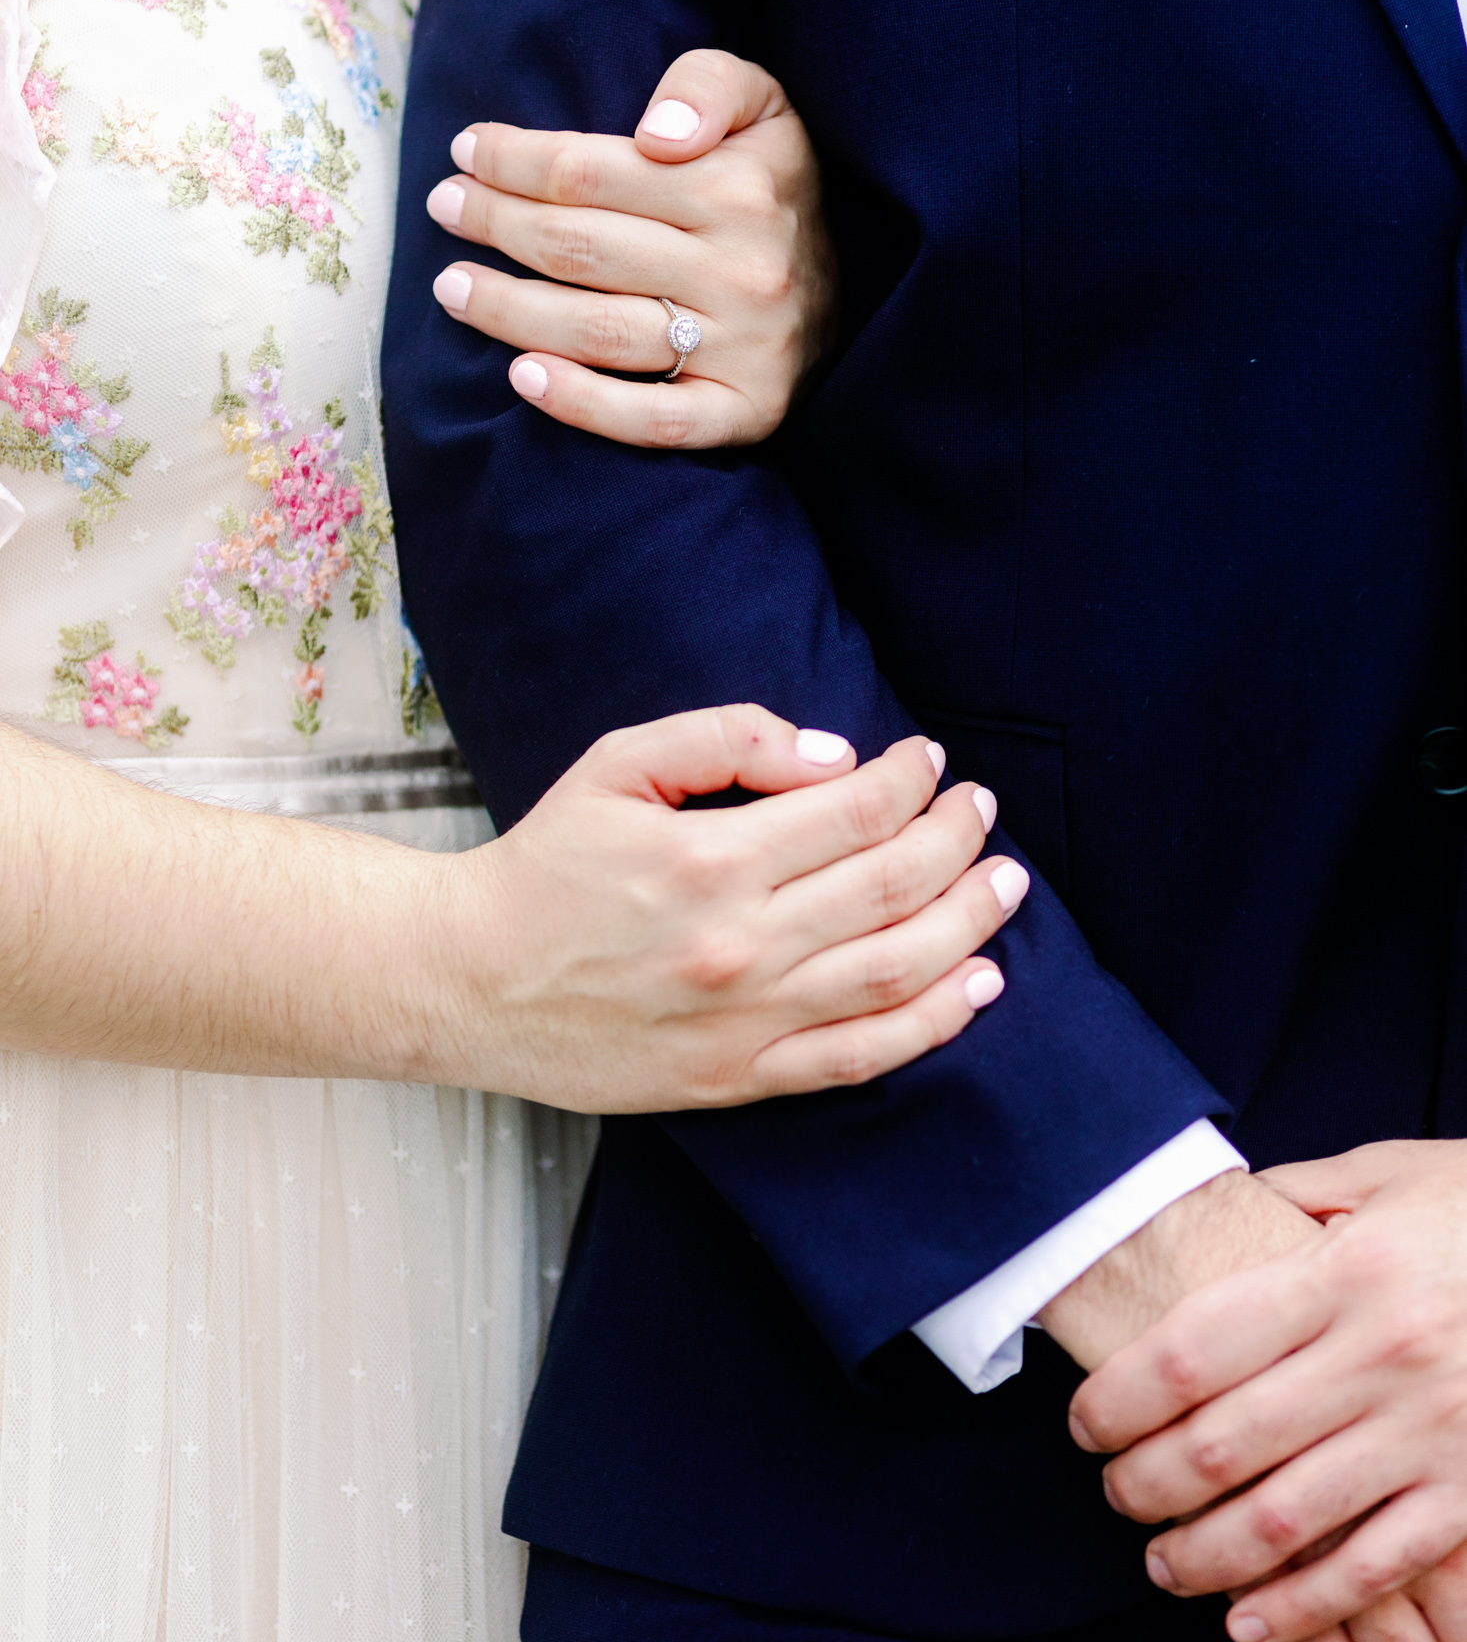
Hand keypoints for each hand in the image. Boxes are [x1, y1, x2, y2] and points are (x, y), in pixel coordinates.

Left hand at [427, 48, 836, 446]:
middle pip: (580, 249)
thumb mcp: (764, 107)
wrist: (855, 294)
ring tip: (452, 287)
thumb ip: (709, 84)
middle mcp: (742, 270)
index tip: (467, 152)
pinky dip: (580, 404)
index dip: (514, 161)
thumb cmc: (776, 189)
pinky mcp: (744, 412)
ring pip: (598, 331)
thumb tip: (656, 132)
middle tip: (445, 208)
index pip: (591, 173)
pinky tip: (522, 377)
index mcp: (739, 189)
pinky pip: (651, 421)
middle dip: (495, 224)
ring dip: (507, 311)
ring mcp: (745, 349)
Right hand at [437, 705, 1023, 1112]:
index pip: (854, 812)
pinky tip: (977, 987)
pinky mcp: (738, 1076)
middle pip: (890, 886)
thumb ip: (726, 737)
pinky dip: (931, 1024)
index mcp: (710, 859)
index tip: (930, 761)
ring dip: (966, 923)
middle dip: (956, 840)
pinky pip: (859, 1056)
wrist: (472, 979)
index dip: (911, 781)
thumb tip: (833, 757)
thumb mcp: (618, 763)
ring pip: (893, 971)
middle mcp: (739, 944)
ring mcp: (744, 1019)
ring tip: (1004, 886)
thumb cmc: (546, 865)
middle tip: (983, 811)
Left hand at [1068, 1142, 1466, 1641]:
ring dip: (1205, 1556)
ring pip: (1286, 1519)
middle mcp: (1381, 1357)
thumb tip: (1213, 1205)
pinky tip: (1250, 1623)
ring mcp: (1432, 1434)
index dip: (1119, 1398)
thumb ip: (1293, 1197)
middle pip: (1224, 1443)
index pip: (1193, 1350)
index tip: (1083, 1422)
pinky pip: (1376, 1567)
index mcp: (1344, 1273)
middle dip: (1146, 1484)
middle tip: (1115, 1493)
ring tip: (1162, 1562)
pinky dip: (1307, 1609)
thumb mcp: (1388, 1175)